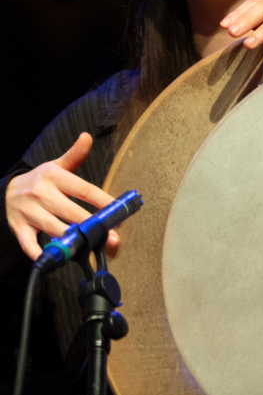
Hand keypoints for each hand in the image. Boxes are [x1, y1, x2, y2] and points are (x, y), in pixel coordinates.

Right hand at [6, 133, 118, 260]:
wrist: (8, 191)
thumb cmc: (42, 181)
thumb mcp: (57, 166)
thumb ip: (75, 155)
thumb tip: (87, 137)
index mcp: (54, 177)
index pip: (85, 190)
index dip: (104, 202)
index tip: (119, 213)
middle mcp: (41, 193)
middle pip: (72, 212)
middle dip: (94, 227)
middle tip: (112, 238)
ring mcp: (29, 212)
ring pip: (55, 229)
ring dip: (74, 241)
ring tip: (91, 248)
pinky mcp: (19, 227)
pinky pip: (30, 244)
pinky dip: (42, 253)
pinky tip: (58, 258)